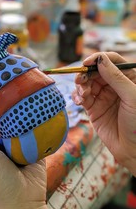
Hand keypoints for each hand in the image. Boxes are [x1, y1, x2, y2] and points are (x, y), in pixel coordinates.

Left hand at [0, 96, 61, 208]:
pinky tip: (43, 104)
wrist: (22, 203)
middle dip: (10, 99)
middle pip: (7, 113)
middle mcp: (5, 137)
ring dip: (26, 106)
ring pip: (24, 118)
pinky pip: (39, 128)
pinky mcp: (37, 144)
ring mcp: (22, 140)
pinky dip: (41, 118)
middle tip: (15, 78)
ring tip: (30, 87)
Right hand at [72, 52, 135, 176]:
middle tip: (81, 79)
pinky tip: (79, 100)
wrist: (132, 149)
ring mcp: (103, 96)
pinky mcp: (93, 108)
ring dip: (81, 85)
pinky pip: (82, 97)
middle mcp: (114, 85)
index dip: (98, 59)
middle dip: (86, 73)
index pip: (111, 61)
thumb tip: (100, 60)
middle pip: (96, 71)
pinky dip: (77, 96)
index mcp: (128, 78)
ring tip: (82, 94)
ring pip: (87, 82)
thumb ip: (116, 77)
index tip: (87, 63)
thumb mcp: (132, 96)